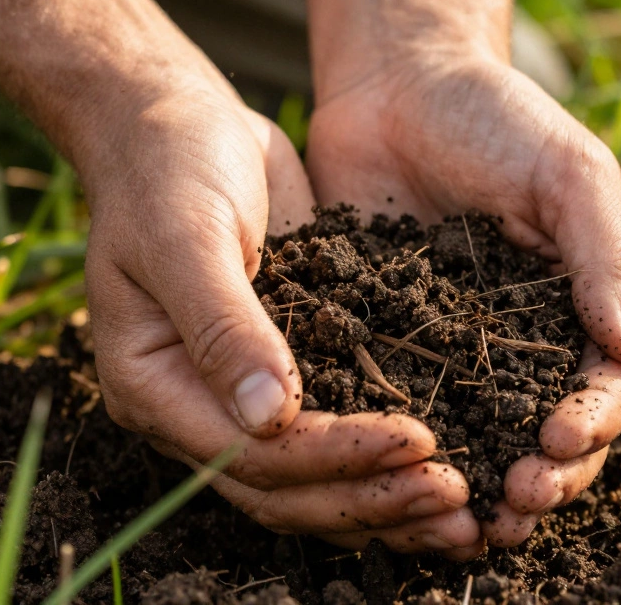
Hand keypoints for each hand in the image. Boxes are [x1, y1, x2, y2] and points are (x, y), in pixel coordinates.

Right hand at [83, 88, 479, 555]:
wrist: (175, 121)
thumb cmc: (166, 167)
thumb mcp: (185, 236)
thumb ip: (224, 326)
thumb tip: (272, 418)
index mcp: (153, 385)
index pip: (248, 454)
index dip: (334, 457)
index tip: (416, 440)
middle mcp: (196, 406)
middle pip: (285, 488)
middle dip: (371, 495)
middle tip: (457, 492)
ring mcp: (241, 392)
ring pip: (315, 477)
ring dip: (386, 493)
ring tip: (466, 499)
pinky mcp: (290, 364)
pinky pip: (337, 426)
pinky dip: (386, 451)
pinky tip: (454, 451)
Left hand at [304, 53, 620, 548]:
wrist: (397, 82)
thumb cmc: (496, 116)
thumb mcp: (565, 173)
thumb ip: (604, 255)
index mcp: (584, 307)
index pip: (607, 388)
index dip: (593, 425)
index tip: (558, 444)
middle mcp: (527, 342)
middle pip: (550, 434)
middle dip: (542, 479)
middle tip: (513, 505)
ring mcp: (459, 349)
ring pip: (480, 438)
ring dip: (480, 488)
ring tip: (465, 524)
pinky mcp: (391, 342)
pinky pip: (403, 407)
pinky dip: (403, 450)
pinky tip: (388, 478)